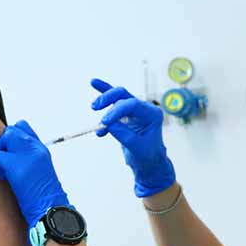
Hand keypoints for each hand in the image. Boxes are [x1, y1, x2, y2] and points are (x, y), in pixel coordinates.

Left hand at [0, 120, 70, 227]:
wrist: (51, 207)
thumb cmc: (44, 194)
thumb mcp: (40, 168)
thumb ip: (27, 155)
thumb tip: (9, 150)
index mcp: (41, 148)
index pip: (22, 126)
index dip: (12, 134)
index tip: (8, 146)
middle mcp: (35, 148)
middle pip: (11, 130)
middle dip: (3, 143)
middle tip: (5, 160)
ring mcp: (26, 155)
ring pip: (4, 140)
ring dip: (0, 156)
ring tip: (6, 170)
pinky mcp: (16, 166)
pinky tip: (5, 177)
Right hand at [90, 78, 175, 197]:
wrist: (148, 161)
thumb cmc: (147, 155)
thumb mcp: (137, 148)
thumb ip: (124, 134)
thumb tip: (108, 124)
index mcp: (152, 114)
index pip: (132, 105)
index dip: (116, 111)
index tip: (104, 122)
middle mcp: (143, 108)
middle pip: (123, 95)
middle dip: (108, 98)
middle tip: (95, 107)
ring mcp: (133, 110)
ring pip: (115, 97)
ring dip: (103, 105)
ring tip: (96, 118)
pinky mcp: (124, 113)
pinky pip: (112, 101)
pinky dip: (103, 94)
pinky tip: (93, 83)